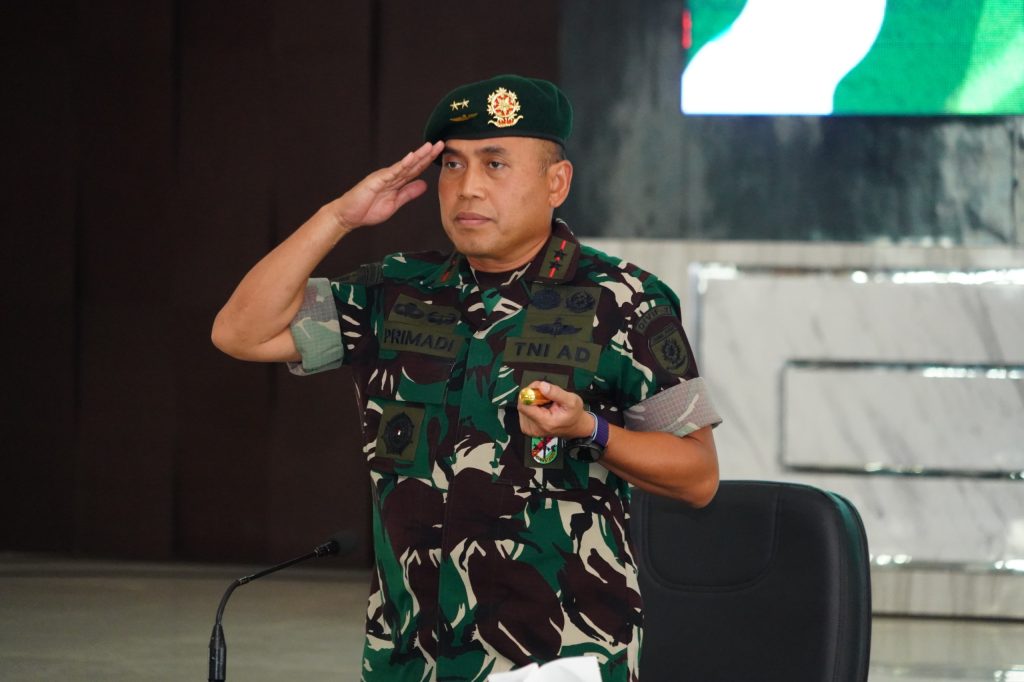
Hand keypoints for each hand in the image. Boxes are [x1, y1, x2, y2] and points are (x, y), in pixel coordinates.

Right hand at [329, 141, 443, 230]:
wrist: (349, 216)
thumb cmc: (367, 209)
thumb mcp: (395, 203)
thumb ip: (408, 193)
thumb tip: (424, 185)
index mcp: (396, 181)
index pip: (415, 169)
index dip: (428, 161)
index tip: (440, 153)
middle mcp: (391, 176)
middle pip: (413, 164)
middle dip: (427, 154)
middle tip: (441, 144)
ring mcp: (384, 177)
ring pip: (404, 165)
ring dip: (417, 155)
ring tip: (429, 147)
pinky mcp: (376, 180)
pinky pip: (392, 172)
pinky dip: (402, 164)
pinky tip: (411, 157)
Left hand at [517, 381, 594, 439]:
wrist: (575, 426)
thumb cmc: (574, 414)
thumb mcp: (571, 400)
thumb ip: (556, 392)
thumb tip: (541, 386)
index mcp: (544, 422)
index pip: (524, 406)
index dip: (530, 393)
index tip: (539, 389)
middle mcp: (535, 428)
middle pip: (522, 405)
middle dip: (532, 395)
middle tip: (545, 394)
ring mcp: (530, 429)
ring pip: (523, 406)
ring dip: (532, 400)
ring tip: (546, 402)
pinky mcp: (528, 428)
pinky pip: (524, 411)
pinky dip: (532, 406)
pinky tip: (541, 407)